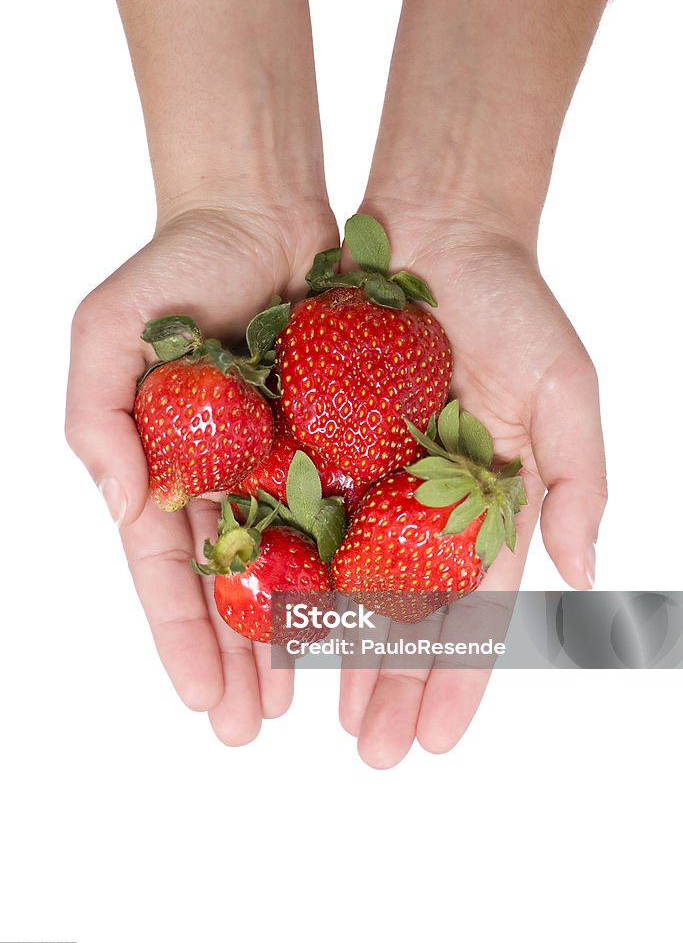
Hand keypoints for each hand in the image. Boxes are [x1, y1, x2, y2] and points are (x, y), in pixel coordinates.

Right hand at [67, 201, 337, 742]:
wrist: (261, 209)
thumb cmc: (174, 265)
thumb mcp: (108, 333)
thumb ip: (99, 421)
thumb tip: (128, 511)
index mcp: (169, 466)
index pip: (169, 569)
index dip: (182, 636)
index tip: (203, 702)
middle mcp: (227, 477)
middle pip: (232, 586)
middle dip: (239, 660)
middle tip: (250, 733)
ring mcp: (286, 461)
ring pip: (295, 565)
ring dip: (298, 635)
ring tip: (306, 703)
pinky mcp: (343, 437)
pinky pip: (354, 510)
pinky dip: (357, 565)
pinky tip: (367, 620)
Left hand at [339, 203, 606, 767]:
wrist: (437, 226)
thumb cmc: (515, 304)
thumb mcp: (565, 389)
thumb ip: (577, 482)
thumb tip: (589, 576)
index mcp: (489, 502)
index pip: (476, 610)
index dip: (459, 677)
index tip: (438, 741)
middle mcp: (429, 500)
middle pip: (409, 612)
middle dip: (394, 684)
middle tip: (375, 755)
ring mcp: (373, 475)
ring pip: (350, 580)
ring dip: (341, 651)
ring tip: (324, 715)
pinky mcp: (318, 441)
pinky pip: (301, 517)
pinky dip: (292, 573)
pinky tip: (278, 628)